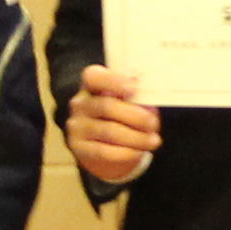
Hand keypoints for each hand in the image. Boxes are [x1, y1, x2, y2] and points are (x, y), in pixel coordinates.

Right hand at [67, 63, 160, 186]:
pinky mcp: (79, 148)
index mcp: (91, 85)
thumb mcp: (128, 100)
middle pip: (107, 106)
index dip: (113, 80)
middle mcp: (80, 104)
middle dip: (135, 116)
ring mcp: (77, 126)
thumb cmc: (121, 114)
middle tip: (154, 124)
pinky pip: (104, 151)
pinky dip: (126, 153)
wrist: (105, 143)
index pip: (94, 76)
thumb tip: (146, 93)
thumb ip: (136, 95)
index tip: (134, 87)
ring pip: (109, 131)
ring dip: (136, 137)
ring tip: (153, 140)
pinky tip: (139, 152)